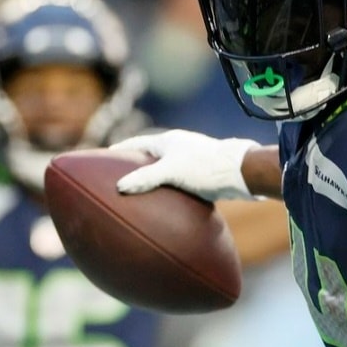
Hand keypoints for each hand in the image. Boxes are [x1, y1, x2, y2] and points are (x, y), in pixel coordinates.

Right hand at [111, 130, 259, 200]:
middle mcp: (178, 147)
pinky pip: (176, 182)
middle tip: (118, 178)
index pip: (137, 143)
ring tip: (138, 194)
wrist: (241, 173)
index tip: (106, 158)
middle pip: (150, 156)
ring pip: (164, 170)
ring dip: (152, 180)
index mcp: (168, 140)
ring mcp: (190, 160)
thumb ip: (146, 178)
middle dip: (135, 166)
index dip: (121, 151)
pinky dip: (166, 190)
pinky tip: (164, 205)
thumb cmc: (206, 167)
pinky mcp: (201, 175)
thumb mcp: (172, 171)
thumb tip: (120, 186)